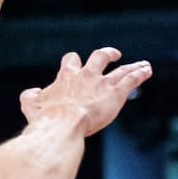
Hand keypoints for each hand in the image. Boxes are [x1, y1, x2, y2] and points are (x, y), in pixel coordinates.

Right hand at [20, 48, 151, 136]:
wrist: (63, 124)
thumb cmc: (46, 118)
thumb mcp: (30, 105)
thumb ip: (30, 97)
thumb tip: (33, 93)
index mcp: (67, 77)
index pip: (70, 61)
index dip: (73, 62)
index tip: (75, 64)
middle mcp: (86, 76)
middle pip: (99, 57)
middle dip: (107, 55)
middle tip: (114, 54)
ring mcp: (103, 83)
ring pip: (121, 70)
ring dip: (132, 67)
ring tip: (142, 65)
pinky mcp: (116, 93)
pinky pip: (131, 79)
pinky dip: (140, 74)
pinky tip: (147, 71)